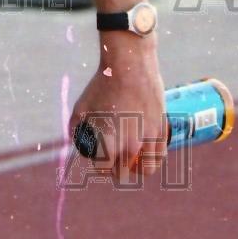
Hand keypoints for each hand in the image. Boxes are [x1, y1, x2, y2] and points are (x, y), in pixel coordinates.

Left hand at [69, 39, 166, 181]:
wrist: (130, 64)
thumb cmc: (102, 84)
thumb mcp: (81, 106)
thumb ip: (75, 127)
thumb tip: (75, 141)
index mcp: (109, 141)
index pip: (104, 170)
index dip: (99, 167)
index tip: (98, 160)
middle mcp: (130, 145)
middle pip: (123, 174)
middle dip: (115, 170)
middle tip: (112, 160)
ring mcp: (149, 139)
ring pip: (146, 171)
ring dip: (136, 168)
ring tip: (130, 160)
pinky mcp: (162, 130)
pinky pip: (159, 156)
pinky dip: (151, 158)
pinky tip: (144, 151)